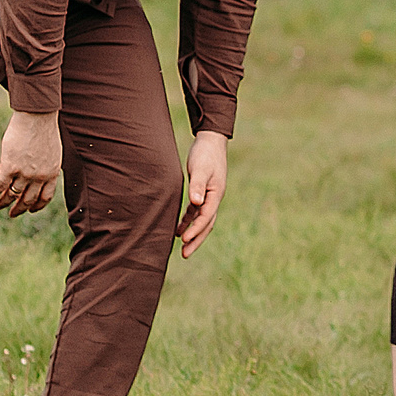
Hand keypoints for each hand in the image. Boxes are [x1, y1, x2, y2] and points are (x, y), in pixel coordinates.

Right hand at [0, 110, 61, 216]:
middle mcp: (39, 176)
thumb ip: (47, 164)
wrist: (37, 117)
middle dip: (20, 209)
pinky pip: (0, 184)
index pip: (45, 197)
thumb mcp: (52, 151)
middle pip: (28, 199)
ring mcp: (25, 172)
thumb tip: (40, 172)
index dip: (37, 206)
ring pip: (13, 194)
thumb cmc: (44, 129)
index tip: (31, 210)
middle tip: (12, 214)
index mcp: (52, 172)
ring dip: (4, 202)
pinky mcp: (10, 166)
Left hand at [178, 131, 229, 256]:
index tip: (184, 240)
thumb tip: (197, 203)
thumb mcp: (201, 168)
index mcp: (216, 194)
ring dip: (193, 234)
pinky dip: (188, 221)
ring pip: (202, 221)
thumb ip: (198, 185)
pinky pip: (196, 212)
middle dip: (196, 240)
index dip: (196, 230)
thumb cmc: (205, 154)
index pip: (206, 217)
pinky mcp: (202, 193)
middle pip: (206, 225)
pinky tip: (179, 229)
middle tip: (185, 254)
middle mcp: (214, 199)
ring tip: (182, 247)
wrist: (211, 141)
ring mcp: (209, 197)